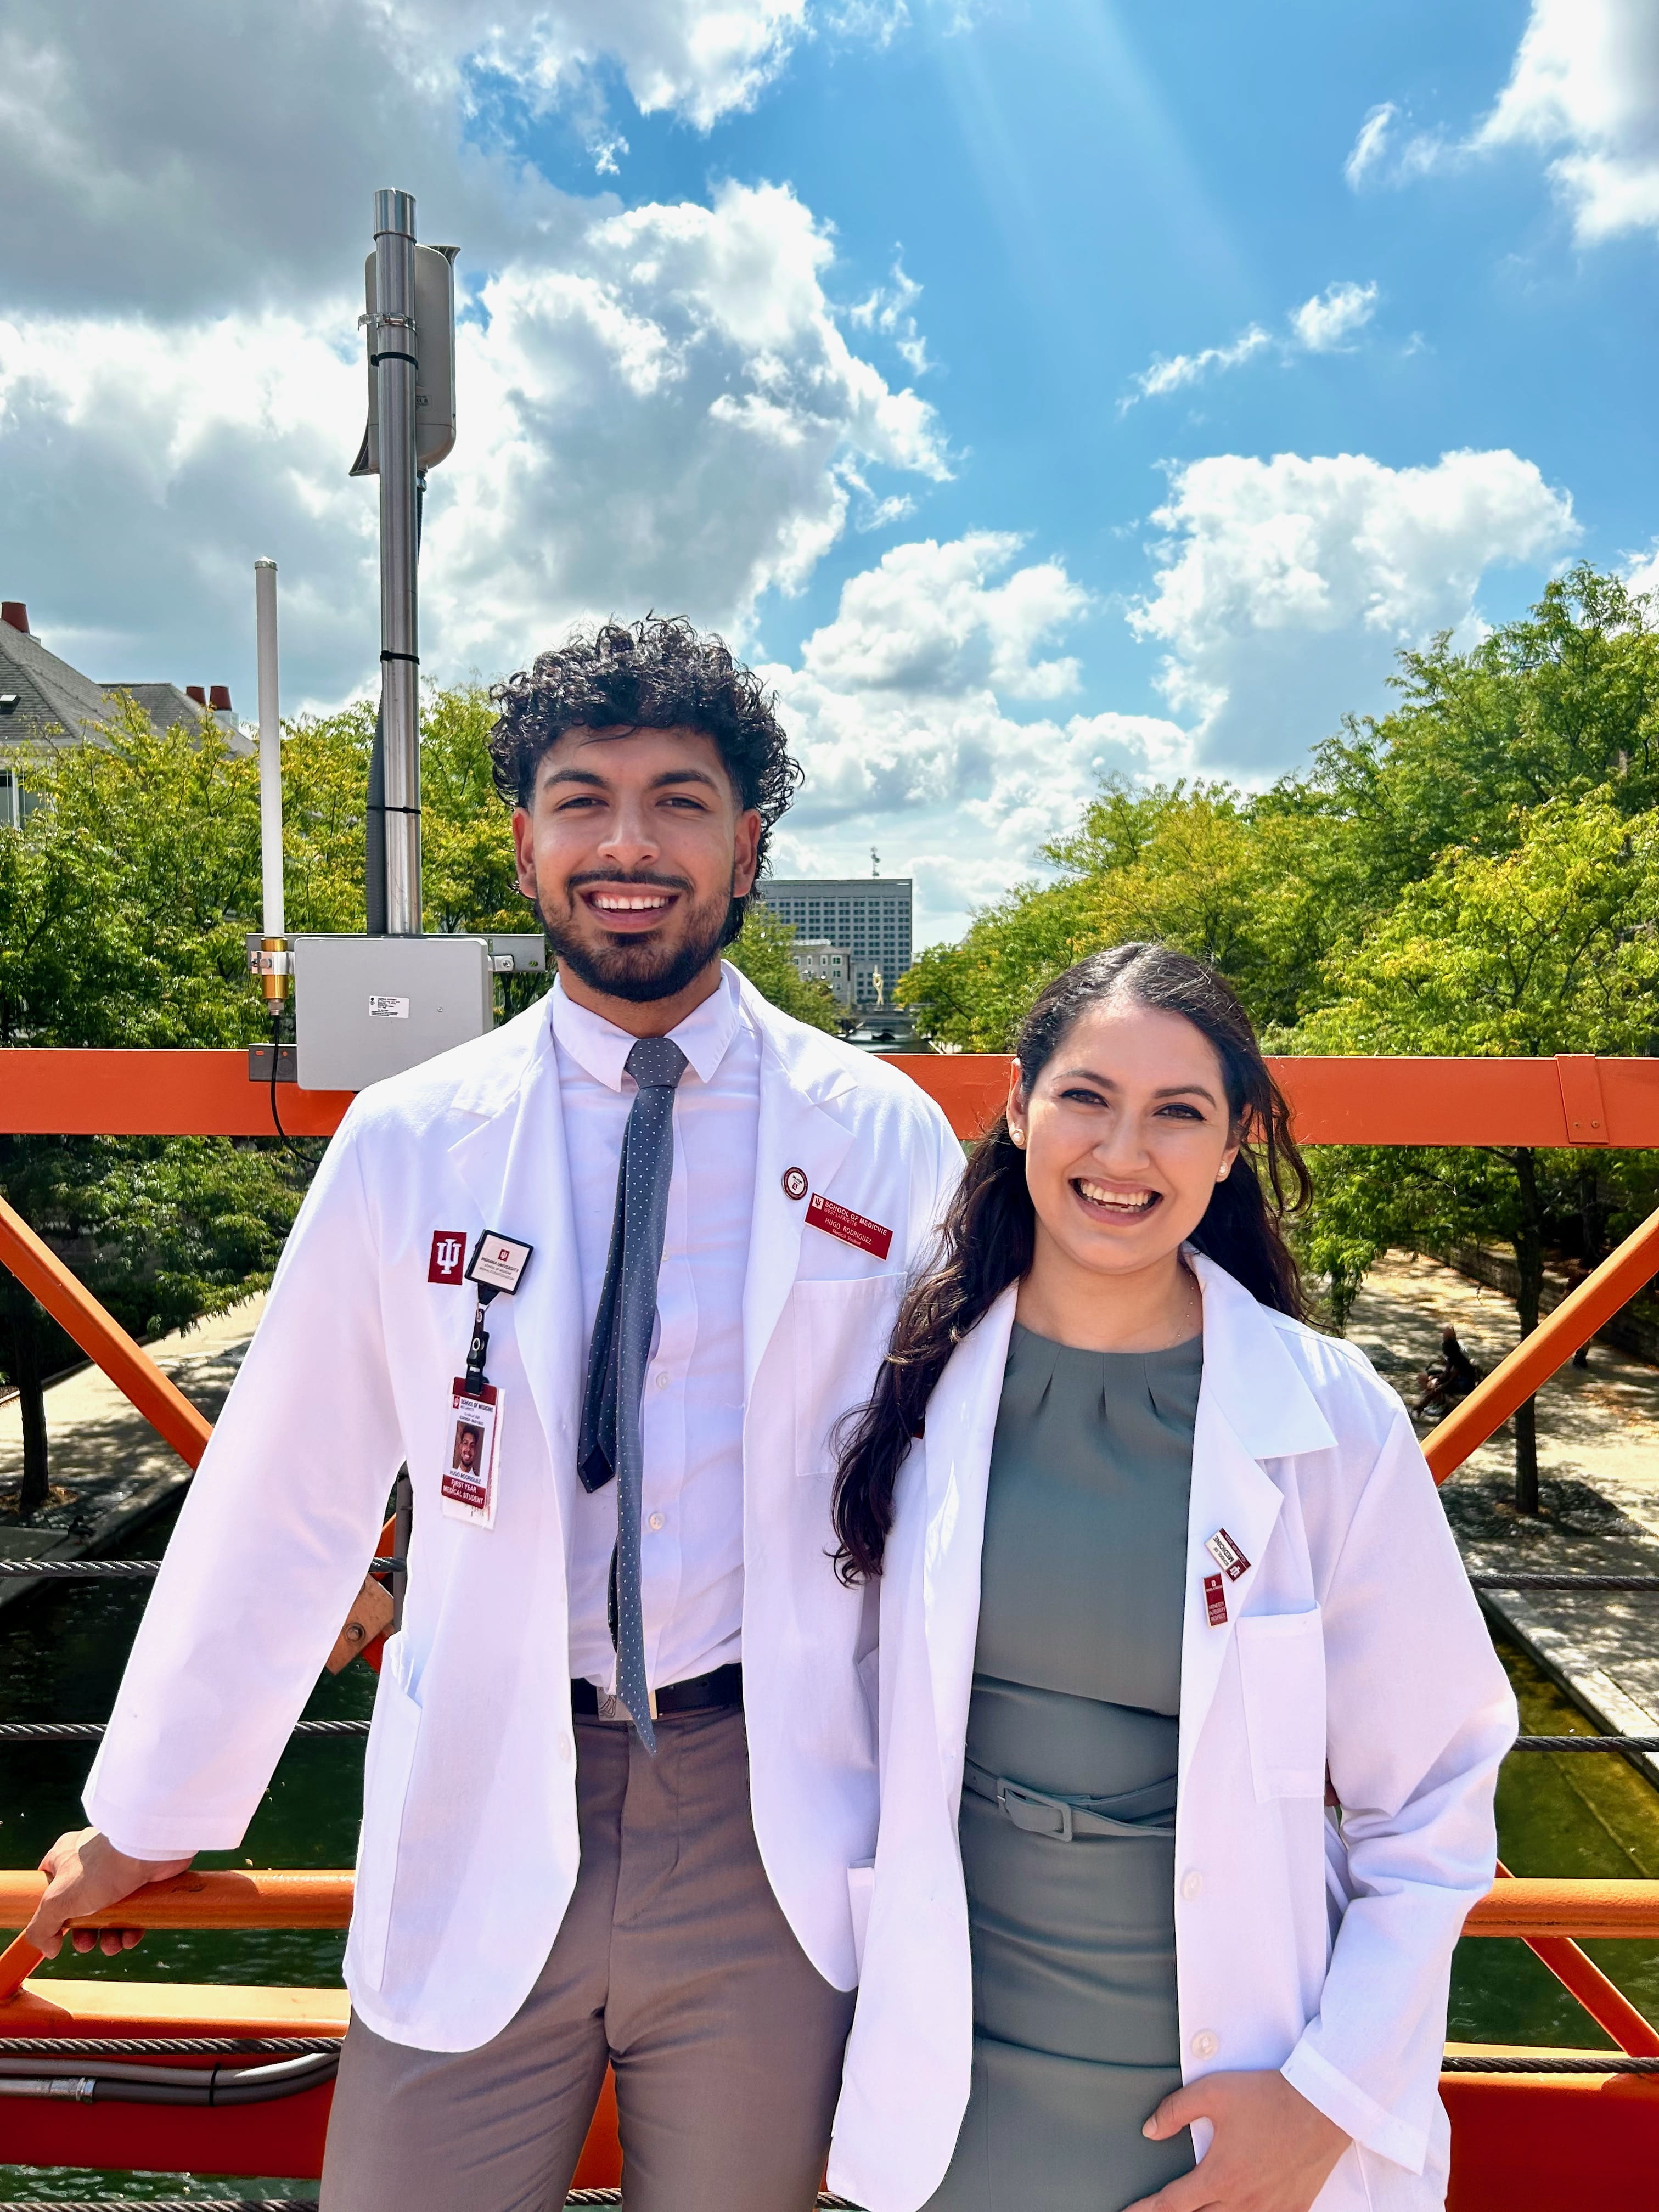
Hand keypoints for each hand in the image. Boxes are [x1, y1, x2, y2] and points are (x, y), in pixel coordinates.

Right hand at [22, 1827, 192, 1958]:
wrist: (150, 1850)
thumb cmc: (101, 1868)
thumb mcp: (57, 1902)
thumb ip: (42, 1928)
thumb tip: (50, 1949)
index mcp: (65, 1857)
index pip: (49, 1885)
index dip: (51, 1910)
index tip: (57, 1929)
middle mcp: (91, 1861)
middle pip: (80, 1907)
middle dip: (84, 1933)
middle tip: (87, 1943)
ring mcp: (119, 1870)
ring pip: (109, 1913)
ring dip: (109, 1937)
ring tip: (112, 1946)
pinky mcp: (143, 1879)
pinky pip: (133, 1911)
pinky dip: (130, 1929)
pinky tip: (130, 1939)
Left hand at [1125, 2070, 1350, 2211]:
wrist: (1322, 2106)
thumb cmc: (1271, 2098)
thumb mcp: (1213, 2092)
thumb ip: (1175, 2110)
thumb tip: (1150, 2130)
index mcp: (1220, 2177)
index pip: (1171, 2204)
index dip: (1145, 2211)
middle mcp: (1243, 2201)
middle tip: (1157, 2211)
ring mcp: (1270, 2209)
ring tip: (1194, 2209)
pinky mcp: (1293, 2209)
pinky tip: (1238, 2209)